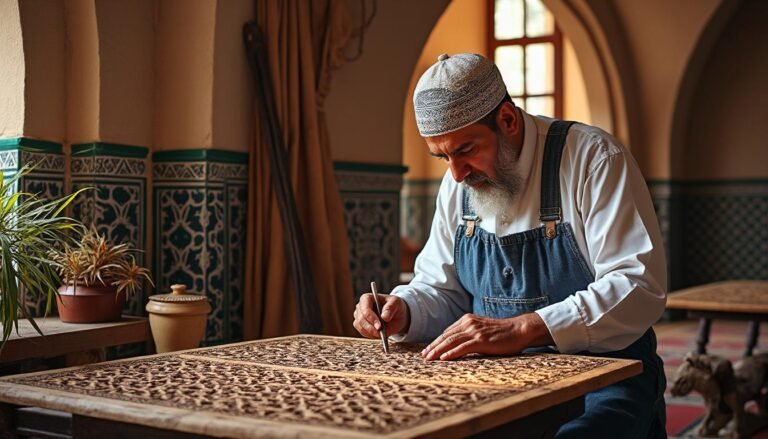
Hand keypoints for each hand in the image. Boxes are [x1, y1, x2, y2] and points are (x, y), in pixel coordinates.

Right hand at [353, 293, 409, 338]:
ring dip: (371, 332)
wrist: (396, 316)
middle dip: (371, 327)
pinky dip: (371, 335)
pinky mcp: (361, 326)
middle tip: (381, 332)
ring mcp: (359, 317)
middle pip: (361, 319)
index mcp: (367, 298)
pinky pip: (363, 332)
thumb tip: (384, 317)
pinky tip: (379, 334)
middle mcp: (360, 307)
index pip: (365, 307)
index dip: (370, 317)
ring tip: (381, 334)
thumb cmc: (395, 306)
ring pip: (360, 327)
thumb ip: (390, 308)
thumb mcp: (396, 303)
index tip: (379, 326)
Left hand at [422, 312, 552, 360]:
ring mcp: (475, 331)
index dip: (436, 342)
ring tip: (429, 359)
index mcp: (467, 320)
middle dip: (433, 346)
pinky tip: (444, 359)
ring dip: (438, 351)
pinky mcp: (481, 340)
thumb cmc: (501, 332)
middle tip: (424, 356)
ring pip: (451, 341)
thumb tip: (454, 343)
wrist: (518, 330)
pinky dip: (452, 353)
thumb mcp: (481, 329)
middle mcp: (468, 323)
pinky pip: (463, 347)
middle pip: (446, 336)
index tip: (428, 350)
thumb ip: (468, 333)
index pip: (447, 332)